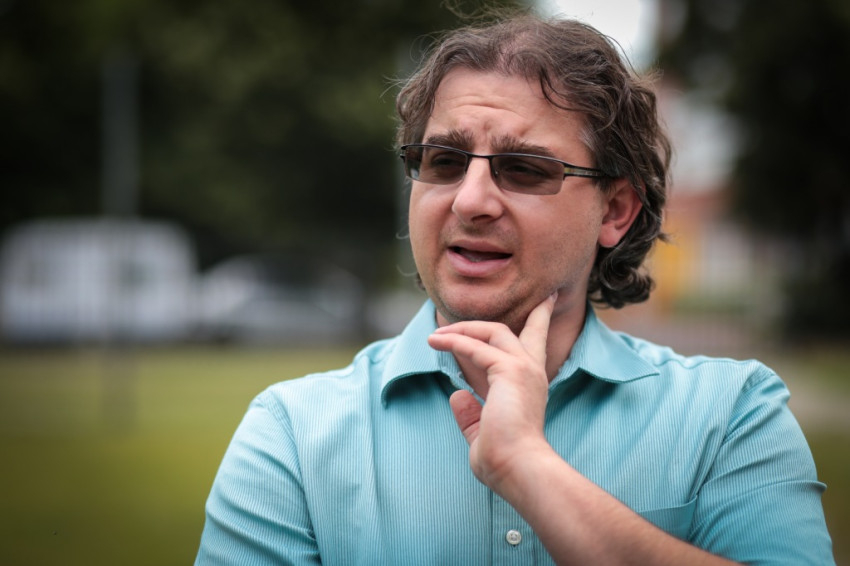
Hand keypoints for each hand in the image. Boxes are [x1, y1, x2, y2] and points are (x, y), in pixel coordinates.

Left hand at [427, 294, 556, 491]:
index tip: (546, 301)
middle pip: (525, 329)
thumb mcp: (482, 432)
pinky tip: (435, 342)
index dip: (538, 321)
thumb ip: (471, 414)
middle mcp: (532, 372)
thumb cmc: (504, 459)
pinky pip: (474, 346)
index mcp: (531, 385)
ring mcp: (523, 368)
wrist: (519, 467)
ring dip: (464, 329)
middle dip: (510, 310)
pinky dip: (453, 341)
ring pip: (493, 331)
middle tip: (502, 300)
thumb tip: (457, 395)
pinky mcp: (508, 370)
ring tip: (437, 334)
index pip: (535, 346)